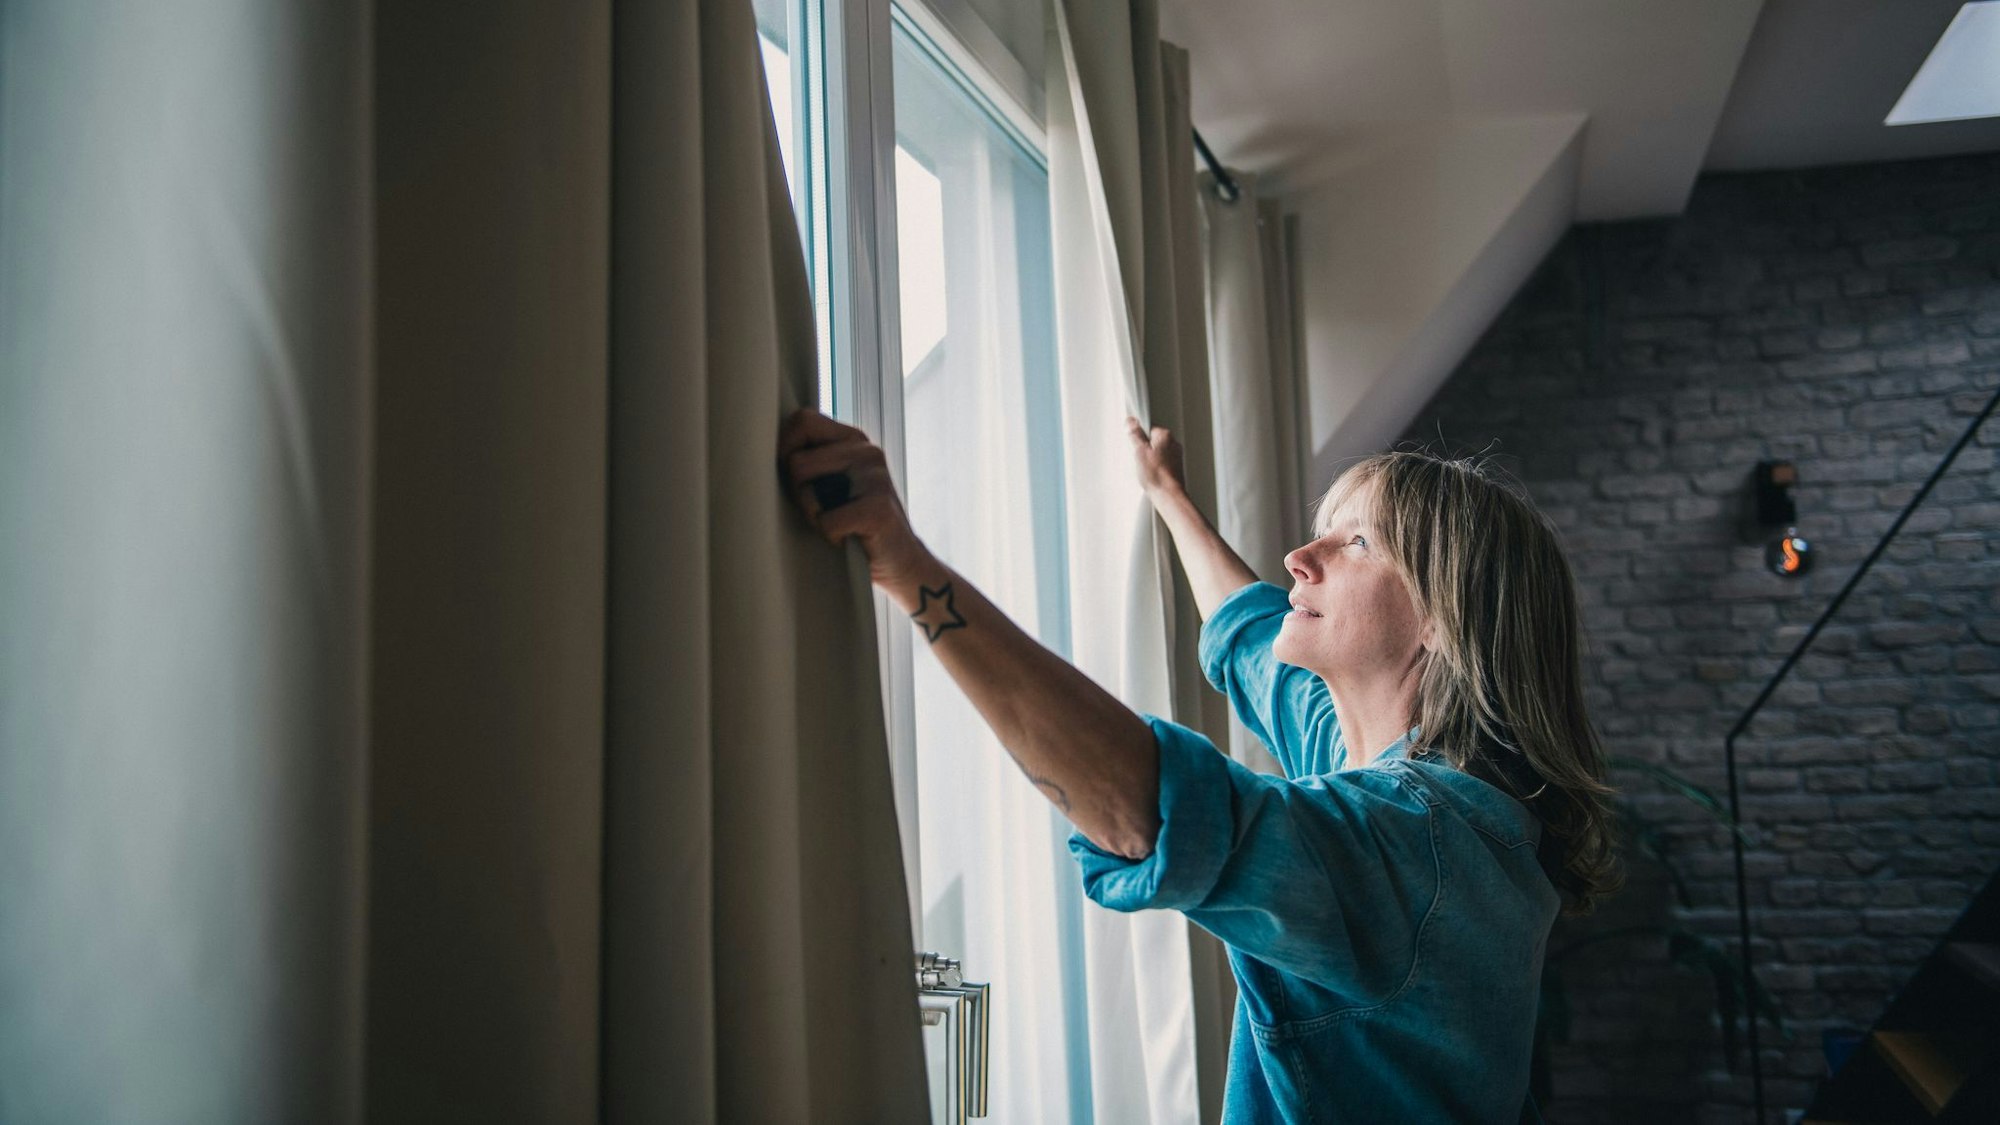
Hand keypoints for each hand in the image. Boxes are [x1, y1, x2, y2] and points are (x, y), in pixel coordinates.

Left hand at [779, 408, 932, 588]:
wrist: (902, 562)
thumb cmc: (856, 523)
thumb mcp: (835, 482)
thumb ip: (812, 459)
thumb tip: (760, 448)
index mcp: (854, 440)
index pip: (803, 420)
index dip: (785, 447)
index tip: (793, 477)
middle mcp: (867, 452)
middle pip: (796, 462)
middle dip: (799, 493)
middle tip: (823, 510)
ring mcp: (875, 478)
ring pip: (806, 489)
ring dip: (813, 516)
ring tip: (836, 523)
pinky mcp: (878, 508)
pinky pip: (826, 522)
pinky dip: (830, 537)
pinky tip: (849, 538)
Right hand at [1126, 416, 1185, 498]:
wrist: (1168, 494)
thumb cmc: (1156, 475)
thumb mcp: (1139, 451)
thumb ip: (1135, 434)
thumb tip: (1131, 421)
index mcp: (1165, 436)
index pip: (1148, 430)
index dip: (1139, 439)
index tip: (1135, 447)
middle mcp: (1173, 444)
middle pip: (1153, 442)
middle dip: (1144, 450)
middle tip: (1140, 460)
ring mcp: (1175, 457)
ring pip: (1157, 454)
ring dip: (1150, 460)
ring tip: (1146, 470)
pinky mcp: (1175, 468)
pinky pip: (1161, 464)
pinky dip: (1155, 469)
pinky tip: (1151, 476)